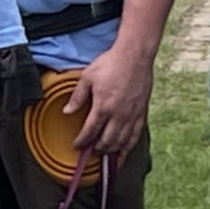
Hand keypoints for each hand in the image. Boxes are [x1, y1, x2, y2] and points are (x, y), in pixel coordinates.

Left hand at [69, 40, 153, 157]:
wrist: (135, 55)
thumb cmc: (111, 63)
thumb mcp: (87, 77)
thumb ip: (77, 96)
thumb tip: (67, 111)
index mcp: (103, 106)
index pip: (90, 131)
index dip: (82, 141)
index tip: (77, 145)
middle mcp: (118, 115)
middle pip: (107, 141)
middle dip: (97, 149)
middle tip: (90, 151)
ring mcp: (132, 115)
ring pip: (122, 141)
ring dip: (112, 150)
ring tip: (105, 153)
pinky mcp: (142, 112)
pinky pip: (136, 135)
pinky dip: (129, 146)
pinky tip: (125, 150)